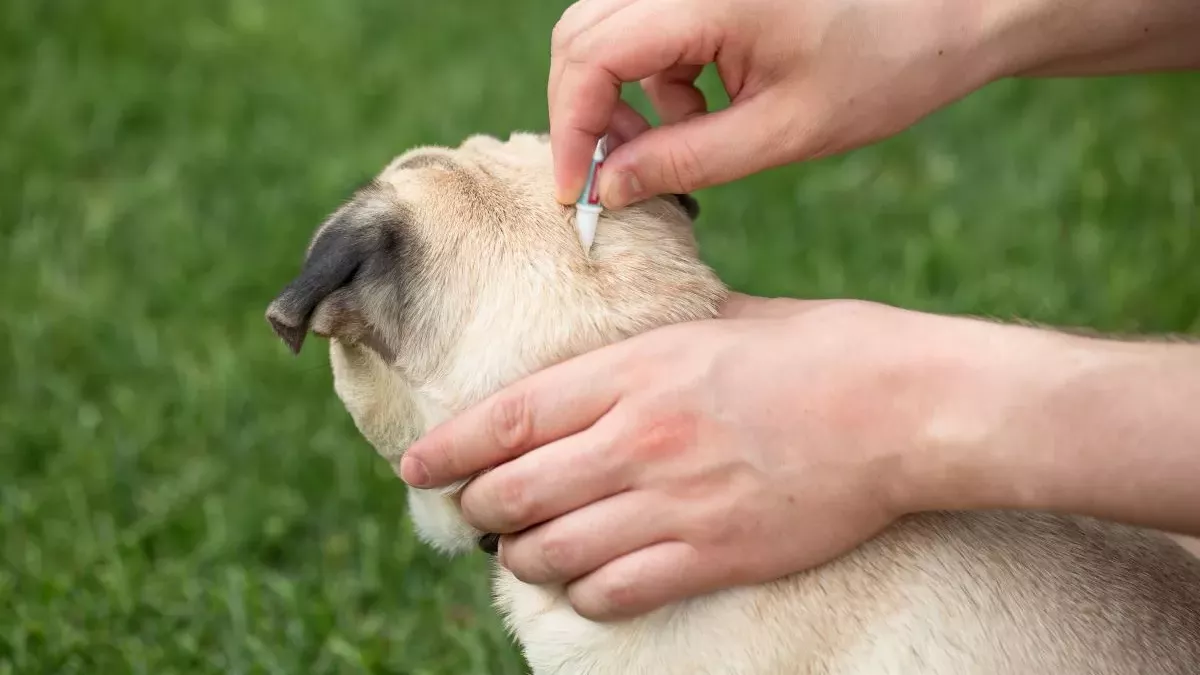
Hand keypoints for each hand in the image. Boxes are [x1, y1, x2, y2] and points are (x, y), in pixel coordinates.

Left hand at [398, 295, 1039, 619]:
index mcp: (636, 370)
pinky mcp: (713, 553)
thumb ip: (660, 341)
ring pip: (553, 550)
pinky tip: (583, 583)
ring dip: (525, 555)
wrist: (906, 407)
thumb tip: (623, 353)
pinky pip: (614, 590)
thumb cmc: (824, 349)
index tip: (417, 465)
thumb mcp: (726, 321)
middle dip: (480, 507)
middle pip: (516, 491)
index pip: (508, 418)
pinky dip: (584, 592)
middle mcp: (639, 438)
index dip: (449, 448)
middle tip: (478, 510)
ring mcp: (673, 502)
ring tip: (525, 549)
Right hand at [548, 0, 1199, 207]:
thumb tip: (608, 188)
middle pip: (582, 34)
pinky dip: (659, 75)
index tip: (576, 190)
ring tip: (685, 138)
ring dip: (626, 94)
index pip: (590, 55)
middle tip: (617, 175)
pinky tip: (708, 105)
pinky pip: (649, 25)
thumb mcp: (783, 132)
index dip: (570, 128)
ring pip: (610, 30)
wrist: (954, 10)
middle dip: (588, 112)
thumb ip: (686, 161)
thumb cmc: (886, 67)